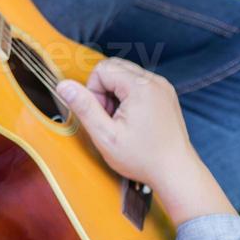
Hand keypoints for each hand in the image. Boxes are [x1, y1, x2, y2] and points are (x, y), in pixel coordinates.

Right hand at [56, 58, 199, 189]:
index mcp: (141, 88)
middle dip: (103, 90)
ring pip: (125, 75)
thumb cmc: (144, 158)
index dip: (93, 92)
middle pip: (114, 68)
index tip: (101, 115)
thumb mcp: (105, 136)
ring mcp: (163, 87)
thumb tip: (64, 85)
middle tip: (109, 117)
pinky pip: (138, 84)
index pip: (102, 69)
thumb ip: (83, 107)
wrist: (176, 172)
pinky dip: (128, 97)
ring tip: (120, 120)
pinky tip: (131, 120)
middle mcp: (155, 82)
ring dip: (115, 94)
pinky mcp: (165, 95)